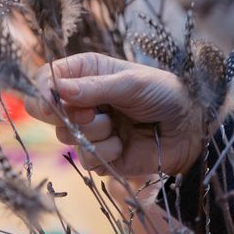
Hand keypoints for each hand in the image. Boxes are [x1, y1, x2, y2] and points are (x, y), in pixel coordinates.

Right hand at [27, 53, 204, 177]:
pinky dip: (105, 153)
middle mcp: (85, 101)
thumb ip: (93, 88)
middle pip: (51, 113)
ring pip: (68, 138)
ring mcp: (91, 130)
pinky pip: (86, 160)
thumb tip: (58, 89)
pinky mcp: (99, 155)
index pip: (49, 79)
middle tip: (94, 114)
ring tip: (118, 127)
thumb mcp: (130, 84)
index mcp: (89, 73)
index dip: (43, 90)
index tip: (49, 101)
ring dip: (94, 134)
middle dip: (71, 117)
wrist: (190, 130)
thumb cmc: (165, 95)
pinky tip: (123, 146)